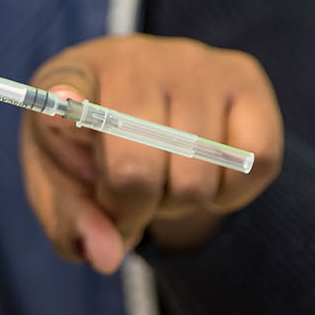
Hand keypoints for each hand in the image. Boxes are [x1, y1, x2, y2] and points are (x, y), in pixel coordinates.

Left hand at [20, 35, 282, 270]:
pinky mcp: (244, 76)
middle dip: (133, 210)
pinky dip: (232, 193)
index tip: (61, 103)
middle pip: (136, 171)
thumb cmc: (96, 154)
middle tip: (129, 199)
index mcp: (69, 80)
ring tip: (166, 179)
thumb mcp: (66, 188)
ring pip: (198, 177)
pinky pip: (254, 163)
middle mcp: (131, 59)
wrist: (150, 116)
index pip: (66, 88)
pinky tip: (209, 175)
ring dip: (182, 204)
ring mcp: (192, 62)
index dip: (65, 99)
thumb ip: (73, 223)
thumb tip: (105, 256)